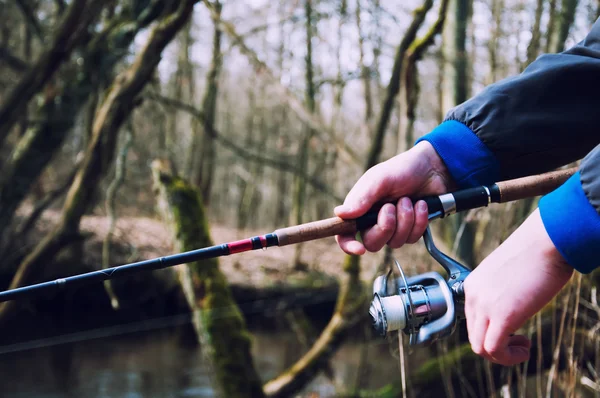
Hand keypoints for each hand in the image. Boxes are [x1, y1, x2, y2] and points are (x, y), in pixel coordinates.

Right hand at [334, 141, 455, 254]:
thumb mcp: (379, 179)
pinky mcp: (411, 230)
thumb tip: (339, 213)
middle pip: (372, 243)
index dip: (348, 245)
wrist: (433, 169)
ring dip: (405, 219)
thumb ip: (361, 198)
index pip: (345, 234)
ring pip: (395, 242)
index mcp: (359, 208)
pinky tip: (421, 205)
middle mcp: (373, 221)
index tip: (359, 249)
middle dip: (385, 226)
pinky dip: (419, 220)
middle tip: (391, 206)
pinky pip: (412, 238)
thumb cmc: (402, 170)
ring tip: (409, 200)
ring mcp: (393, 228)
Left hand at [463, 208, 573, 365]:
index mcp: (473, 285)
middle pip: (473, 336)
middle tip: (519, 341)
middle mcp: (473, 295)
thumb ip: (502, 292)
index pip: (473, 320)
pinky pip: (493, 350)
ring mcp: (484, 305)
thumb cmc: (537, 253)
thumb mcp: (509, 275)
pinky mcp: (502, 314)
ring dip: (502, 355)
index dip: (492, 331)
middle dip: (496, 346)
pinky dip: (508, 357)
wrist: (547, 240)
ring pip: (480, 348)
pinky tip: (525, 349)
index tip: (513, 331)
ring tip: (523, 346)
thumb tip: (512, 309)